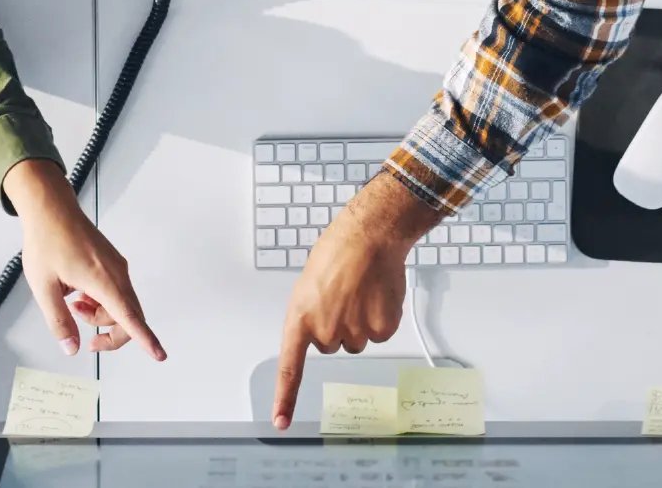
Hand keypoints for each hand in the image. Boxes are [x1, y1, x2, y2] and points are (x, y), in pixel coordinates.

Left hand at [4, 159, 165, 359]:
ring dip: (101, 315)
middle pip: (129, 317)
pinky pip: (116, 292)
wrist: (50, 209)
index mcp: (102, 280)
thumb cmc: (46, 241)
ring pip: (122, 305)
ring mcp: (117, 267)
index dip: (145, 339)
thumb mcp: (43, 287)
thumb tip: (71, 348)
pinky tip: (79, 293)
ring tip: (74, 304)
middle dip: (110, 332)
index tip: (160, 355)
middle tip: (87, 339)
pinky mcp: (112, 263)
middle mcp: (116, 273)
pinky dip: (101, 301)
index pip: (129, 318)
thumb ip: (59, 320)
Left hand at [271, 174, 441, 428]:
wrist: (368, 238)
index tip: (281, 422)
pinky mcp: (380, 330)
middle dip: (336, 325)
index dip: (285, 398)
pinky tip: (377, 296)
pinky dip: (381, 319)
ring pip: (356, 341)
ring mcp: (353, 332)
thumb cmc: (336, 254)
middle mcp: (324, 331)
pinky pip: (379, 335)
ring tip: (359, 292)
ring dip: (359, 321)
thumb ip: (311, 316)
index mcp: (298, 319)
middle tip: (341, 296)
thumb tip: (321, 332)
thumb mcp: (310, 288)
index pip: (289, 367)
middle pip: (331, 346)